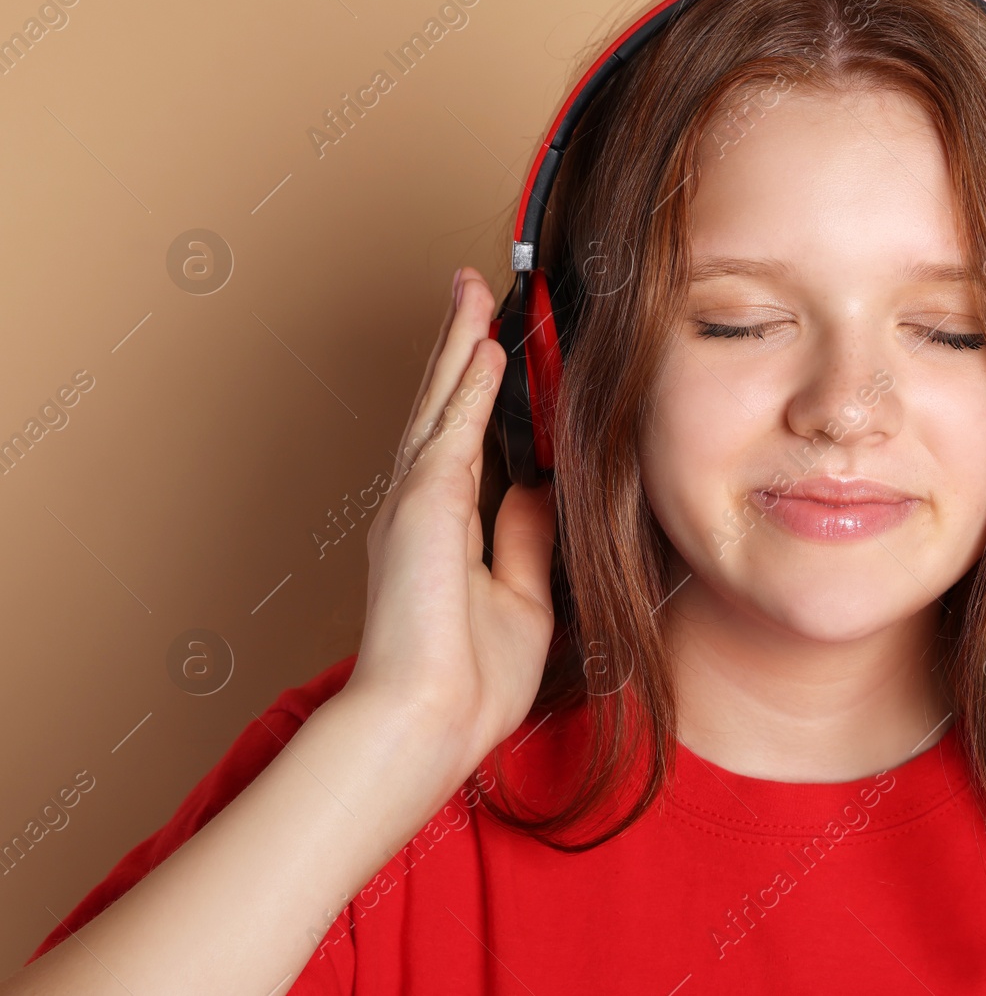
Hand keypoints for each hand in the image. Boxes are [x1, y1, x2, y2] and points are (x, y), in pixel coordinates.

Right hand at [343, 267, 558, 778]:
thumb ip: (526, 538)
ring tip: (475, 294)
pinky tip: (484, 343)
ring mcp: (415, 502)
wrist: (427, 724)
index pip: (464, 442)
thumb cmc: (468, 682)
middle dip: (460, 348)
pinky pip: (451, 427)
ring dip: (460, 345)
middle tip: (474, 295)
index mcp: (442, 530)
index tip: (497, 350)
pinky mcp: (423, 504)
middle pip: (444, 408)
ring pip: (441, 403)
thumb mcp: (520, 598)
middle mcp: (421, 507)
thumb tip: (539, 489)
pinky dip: (469, 382)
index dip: (478, 393)